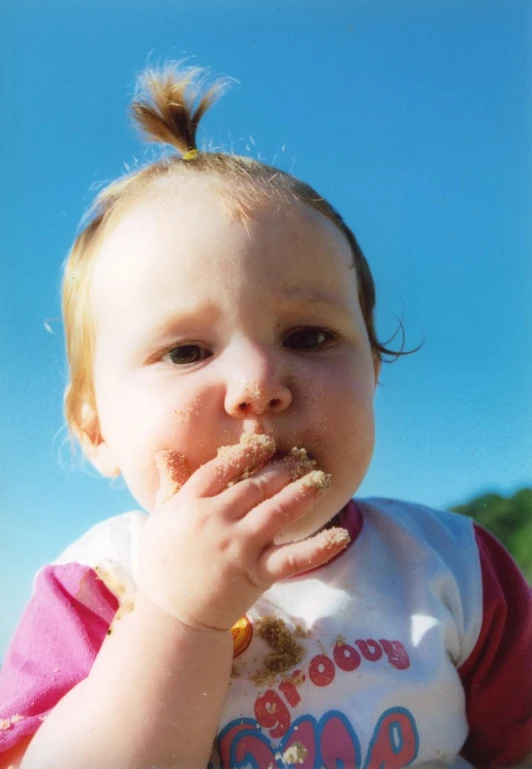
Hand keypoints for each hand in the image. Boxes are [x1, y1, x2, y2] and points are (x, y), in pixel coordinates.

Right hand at [137, 435, 348, 630]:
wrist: (171, 619)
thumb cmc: (163, 567)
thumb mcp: (159, 521)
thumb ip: (169, 485)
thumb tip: (165, 454)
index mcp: (189, 505)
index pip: (221, 469)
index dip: (246, 454)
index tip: (266, 442)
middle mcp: (215, 521)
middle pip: (254, 486)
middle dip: (281, 470)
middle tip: (302, 457)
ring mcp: (237, 547)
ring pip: (276, 512)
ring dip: (301, 493)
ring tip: (321, 479)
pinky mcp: (256, 574)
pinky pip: (292, 558)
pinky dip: (318, 548)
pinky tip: (340, 535)